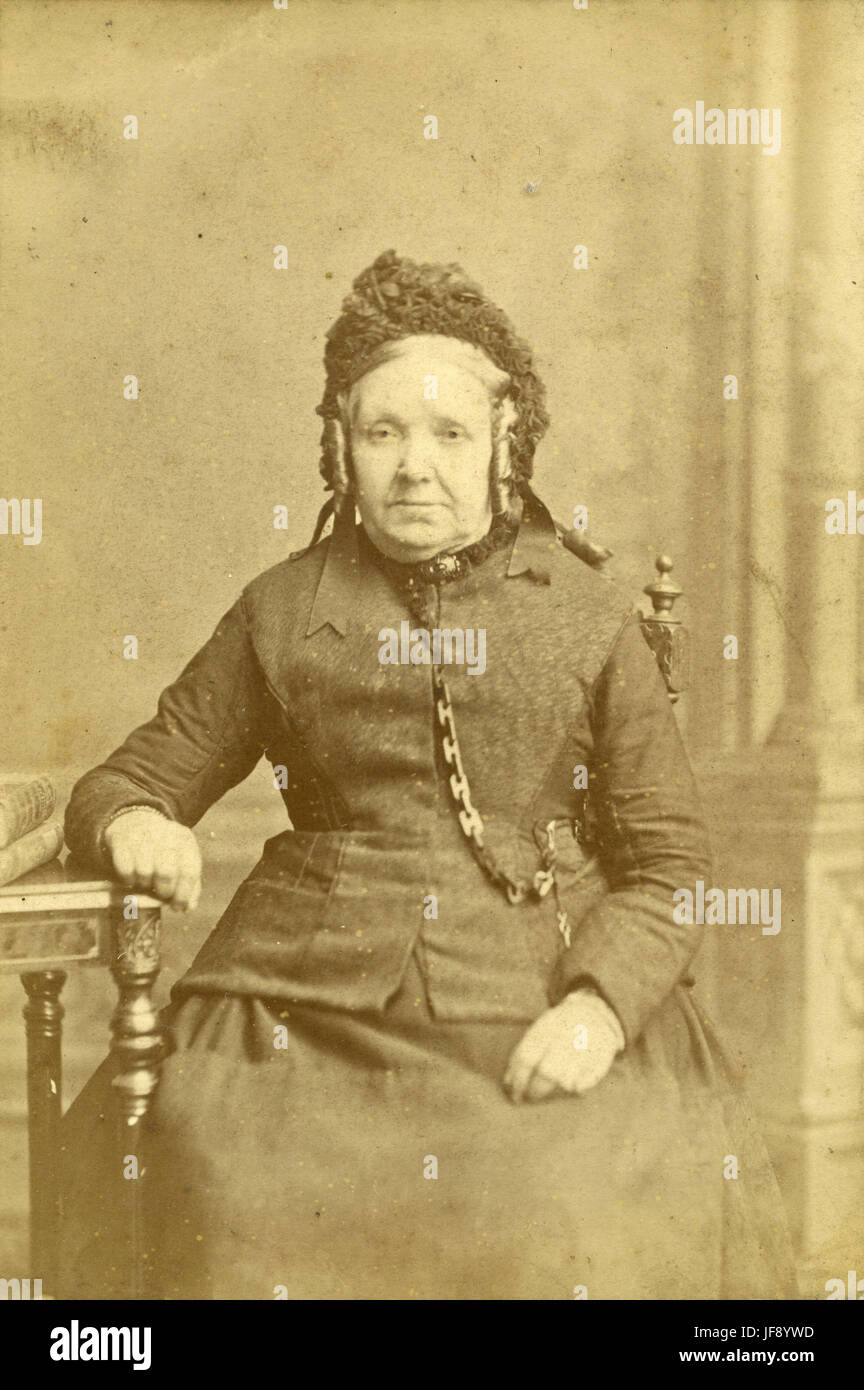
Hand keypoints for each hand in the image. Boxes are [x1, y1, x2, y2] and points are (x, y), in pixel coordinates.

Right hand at [104, 809, 201, 911]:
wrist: (136, 822)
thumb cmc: (164, 850)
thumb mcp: (182, 860)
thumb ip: (190, 884)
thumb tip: (188, 906)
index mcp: (185, 839)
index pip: (189, 871)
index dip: (184, 894)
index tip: (178, 907)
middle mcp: (165, 834)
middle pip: (166, 873)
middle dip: (164, 891)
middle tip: (161, 894)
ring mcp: (142, 835)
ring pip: (144, 872)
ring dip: (145, 884)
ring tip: (146, 882)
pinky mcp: (121, 840)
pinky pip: (125, 869)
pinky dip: (128, 880)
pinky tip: (132, 878)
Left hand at [503, 989, 623, 1103]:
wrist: (595, 1011)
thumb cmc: (558, 1027)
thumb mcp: (539, 1029)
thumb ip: (523, 1052)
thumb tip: (507, 1083)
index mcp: (547, 1026)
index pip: (527, 1056)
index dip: (518, 1079)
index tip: (513, 1093)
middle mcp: (567, 1035)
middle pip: (547, 1071)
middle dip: (535, 1090)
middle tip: (529, 1098)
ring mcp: (587, 1046)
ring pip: (566, 1079)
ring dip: (554, 1092)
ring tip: (547, 1094)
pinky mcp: (603, 1057)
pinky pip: (590, 1080)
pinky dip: (580, 1087)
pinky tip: (573, 1089)